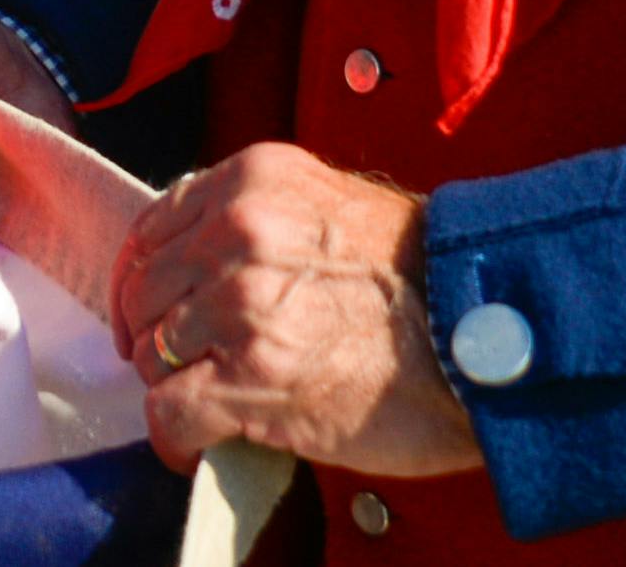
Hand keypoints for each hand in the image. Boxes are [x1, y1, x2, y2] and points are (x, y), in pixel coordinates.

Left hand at [116, 142, 480, 481]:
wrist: (482, 331)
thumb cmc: (423, 278)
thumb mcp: (333, 207)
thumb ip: (264, 219)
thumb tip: (206, 259)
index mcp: (251, 181)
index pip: (154, 229)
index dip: (145, 277)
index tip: (150, 307)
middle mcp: (236, 232)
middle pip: (143, 292)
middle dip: (153, 333)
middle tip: (178, 363)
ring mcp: (238, 305)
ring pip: (151, 352)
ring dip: (171, 382)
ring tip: (202, 400)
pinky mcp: (251, 377)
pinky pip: (171, 412)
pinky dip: (176, 435)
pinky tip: (196, 442)